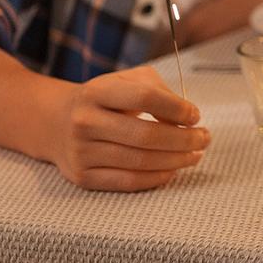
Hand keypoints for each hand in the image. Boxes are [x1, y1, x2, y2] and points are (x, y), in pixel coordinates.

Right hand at [45, 65, 209, 191]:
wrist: (58, 123)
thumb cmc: (107, 99)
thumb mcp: (128, 81)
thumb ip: (159, 91)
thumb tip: (186, 119)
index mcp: (97, 91)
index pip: (145, 97)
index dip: (177, 108)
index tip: (195, 115)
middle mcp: (85, 121)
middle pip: (146, 135)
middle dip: (184, 139)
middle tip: (204, 138)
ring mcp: (81, 151)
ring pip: (140, 161)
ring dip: (177, 160)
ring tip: (195, 154)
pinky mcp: (82, 176)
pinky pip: (128, 182)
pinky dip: (157, 178)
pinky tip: (173, 169)